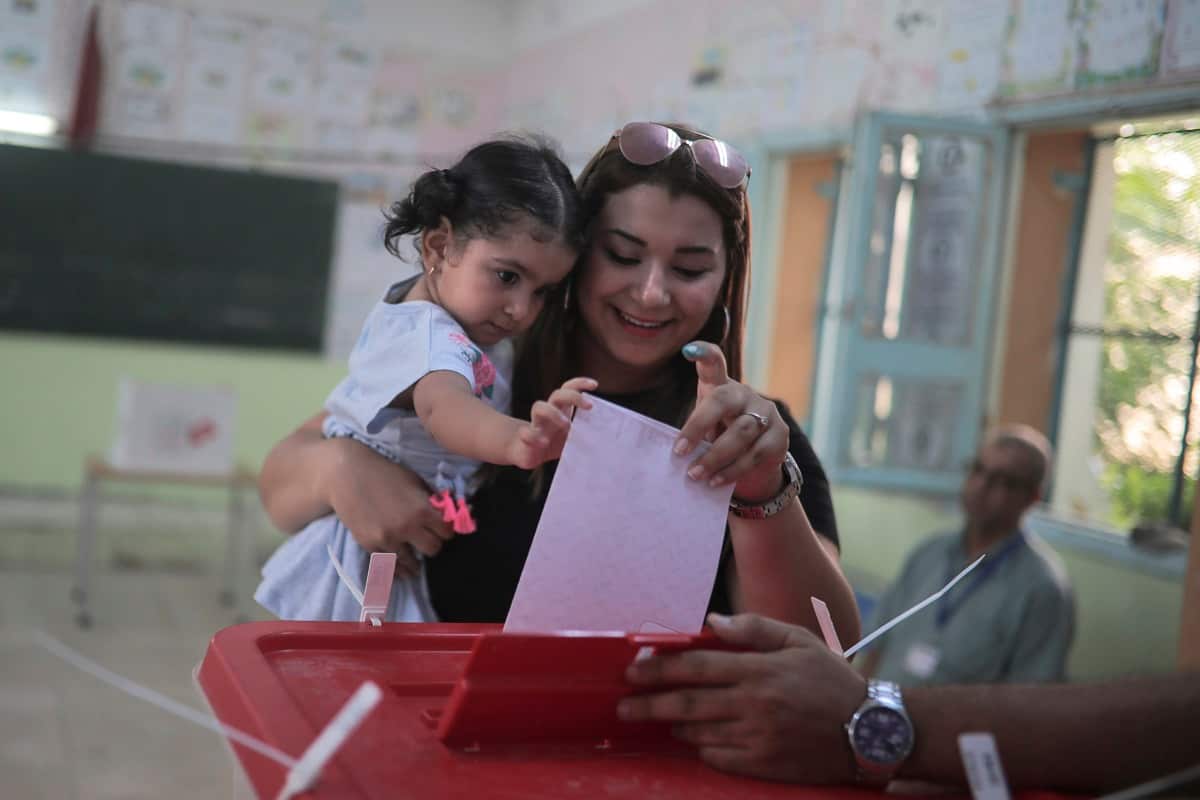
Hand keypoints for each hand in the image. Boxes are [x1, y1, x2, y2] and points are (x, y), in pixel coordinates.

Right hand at [324, 437, 453, 577]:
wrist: (347, 475)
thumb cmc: (384, 473)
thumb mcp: (414, 482)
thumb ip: (431, 501)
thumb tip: (447, 514)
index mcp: (422, 509)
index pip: (447, 532)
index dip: (446, 529)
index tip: (442, 529)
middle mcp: (407, 527)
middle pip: (433, 549)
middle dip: (433, 543)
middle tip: (427, 540)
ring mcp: (388, 539)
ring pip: (412, 562)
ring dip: (415, 560)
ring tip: (416, 565)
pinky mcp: (370, 545)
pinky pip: (389, 565)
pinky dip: (397, 568)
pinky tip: (401, 571)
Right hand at [506, 377, 597, 469]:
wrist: (527, 454)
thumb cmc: (553, 443)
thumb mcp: (571, 438)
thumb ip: (585, 434)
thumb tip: (609, 438)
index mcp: (560, 410)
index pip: (568, 389)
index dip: (580, 383)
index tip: (595, 385)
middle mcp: (548, 413)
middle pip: (557, 394)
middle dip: (573, 396)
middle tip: (589, 406)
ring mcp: (535, 424)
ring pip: (539, 406)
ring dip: (554, 413)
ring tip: (566, 425)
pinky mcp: (525, 438)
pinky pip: (526, 432)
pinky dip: (534, 436)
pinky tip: (543, 443)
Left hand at [618, 613, 865, 783]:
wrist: (871, 732)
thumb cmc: (832, 681)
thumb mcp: (799, 641)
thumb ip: (754, 628)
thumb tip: (713, 621)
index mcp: (759, 670)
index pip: (696, 666)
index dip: (660, 667)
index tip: (634, 669)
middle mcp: (753, 704)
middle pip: (687, 702)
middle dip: (648, 703)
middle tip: (623, 706)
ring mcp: (757, 738)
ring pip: (698, 731)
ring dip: (672, 724)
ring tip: (657, 718)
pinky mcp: (763, 765)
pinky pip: (718, 757)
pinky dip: (700, 747)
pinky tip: (693, 739)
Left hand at [675, 342, 789, 498]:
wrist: (757, 459)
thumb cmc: (721, 436)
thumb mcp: (706, 426)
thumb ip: (696, 429)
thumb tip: (677, 452)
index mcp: (722, 386)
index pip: (714, 363)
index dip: (704, 354)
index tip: (689, 350)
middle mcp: (745, 394)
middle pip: (722, 401)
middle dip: (698, 426)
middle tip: (679, 453)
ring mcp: (766, 412)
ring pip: (740, 433)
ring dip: (715, 457)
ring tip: (694, 474)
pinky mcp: (779, 435)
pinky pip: (755, 454)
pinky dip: (732, 471)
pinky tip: (715, 482)